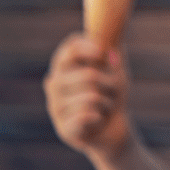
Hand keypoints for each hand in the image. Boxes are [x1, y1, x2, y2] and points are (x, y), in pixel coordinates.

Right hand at [43, 33, 132, 159]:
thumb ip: (112, 50)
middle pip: (88, 74)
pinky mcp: (63, 128)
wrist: (112, 127)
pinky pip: (86, 115)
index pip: (69, 48)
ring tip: (105, 106)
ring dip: (108, 101)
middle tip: (113, 91)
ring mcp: (55, 107)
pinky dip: (100, 116)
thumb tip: (109, 40)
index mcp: (64, 67)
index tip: (103, 51)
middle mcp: (54, 85)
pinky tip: (97, 119)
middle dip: (111, 83)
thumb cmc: (111, 94)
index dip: (87, 47)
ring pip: (91, 96)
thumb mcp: (116, 69)